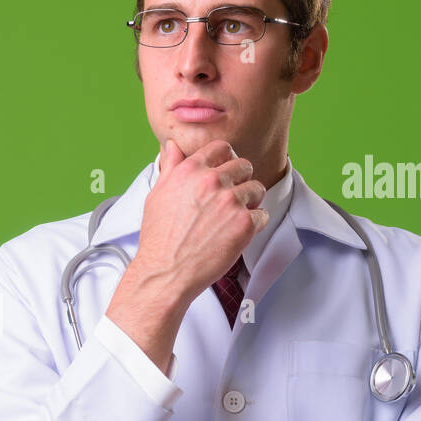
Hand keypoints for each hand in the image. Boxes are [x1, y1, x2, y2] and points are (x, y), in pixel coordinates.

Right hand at [130, 138, 268, 300]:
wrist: (165, 273)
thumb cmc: (158, 239)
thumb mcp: (157, 196)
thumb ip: (170, 168)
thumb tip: (172, 147)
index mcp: (190, 171)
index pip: (221, 148)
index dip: (226, 160)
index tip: (226, 172)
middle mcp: (212, 181)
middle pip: (244, 166)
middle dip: (241, 180)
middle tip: (232, 198)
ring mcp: (230, 201)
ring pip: (257, 189)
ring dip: (250, 202)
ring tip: (234, 218)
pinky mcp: (245, 223)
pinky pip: (263, 215)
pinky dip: (254, 225)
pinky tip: (237, 233)